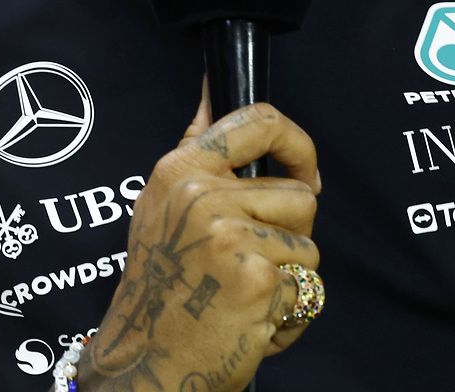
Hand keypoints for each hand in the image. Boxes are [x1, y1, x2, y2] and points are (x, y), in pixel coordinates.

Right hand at [77, 84, 320, 391]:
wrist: (145, 366)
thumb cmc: (158, 290)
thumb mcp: (160, 206)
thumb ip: (197, 149)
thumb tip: (213, 90)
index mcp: (181, 171)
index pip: (260, 120)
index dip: (299, 143)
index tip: (306, 171)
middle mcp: (202, 196)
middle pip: (300, 196)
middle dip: (290, 236)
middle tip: (249, 266)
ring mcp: (230, 237)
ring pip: (309, 246)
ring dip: (289, 280)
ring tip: (244, 297)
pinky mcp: (257, 279)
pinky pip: (309, 289)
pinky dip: (290, 316)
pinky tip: (252, 324)